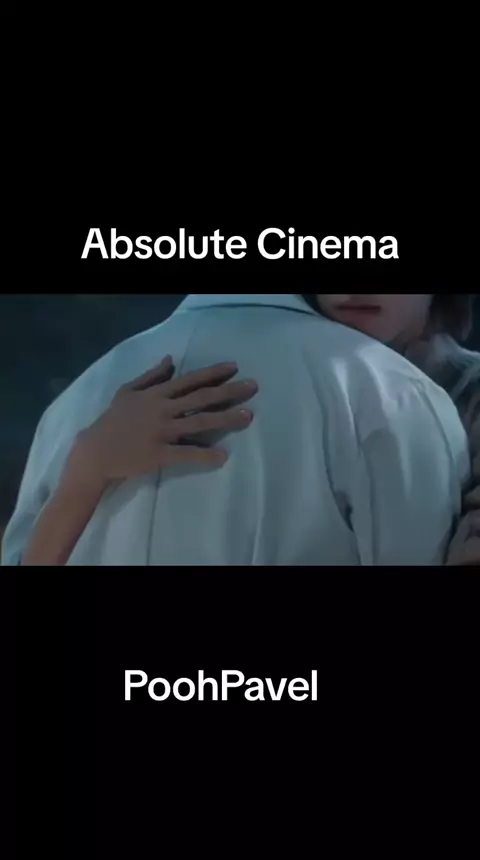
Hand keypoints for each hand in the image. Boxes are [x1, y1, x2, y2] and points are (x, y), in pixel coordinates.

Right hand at [63, 356, 257, 485]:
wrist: (94, 452)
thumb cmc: (112, 421)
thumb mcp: (127, 392)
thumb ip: (151, 376)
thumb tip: (171, 360)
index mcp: (156, 395)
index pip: (189, 380)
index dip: (213, 373)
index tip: (234, 368)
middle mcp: (162, 410)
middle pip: (201, 398)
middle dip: (229, 392)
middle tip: (253, 387)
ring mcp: (161, 432)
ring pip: (199, 423)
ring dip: (226, 419)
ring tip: (248, 417)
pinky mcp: (159, 454)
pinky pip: (186, 454)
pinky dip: (205, 455)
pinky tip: (223, 456)